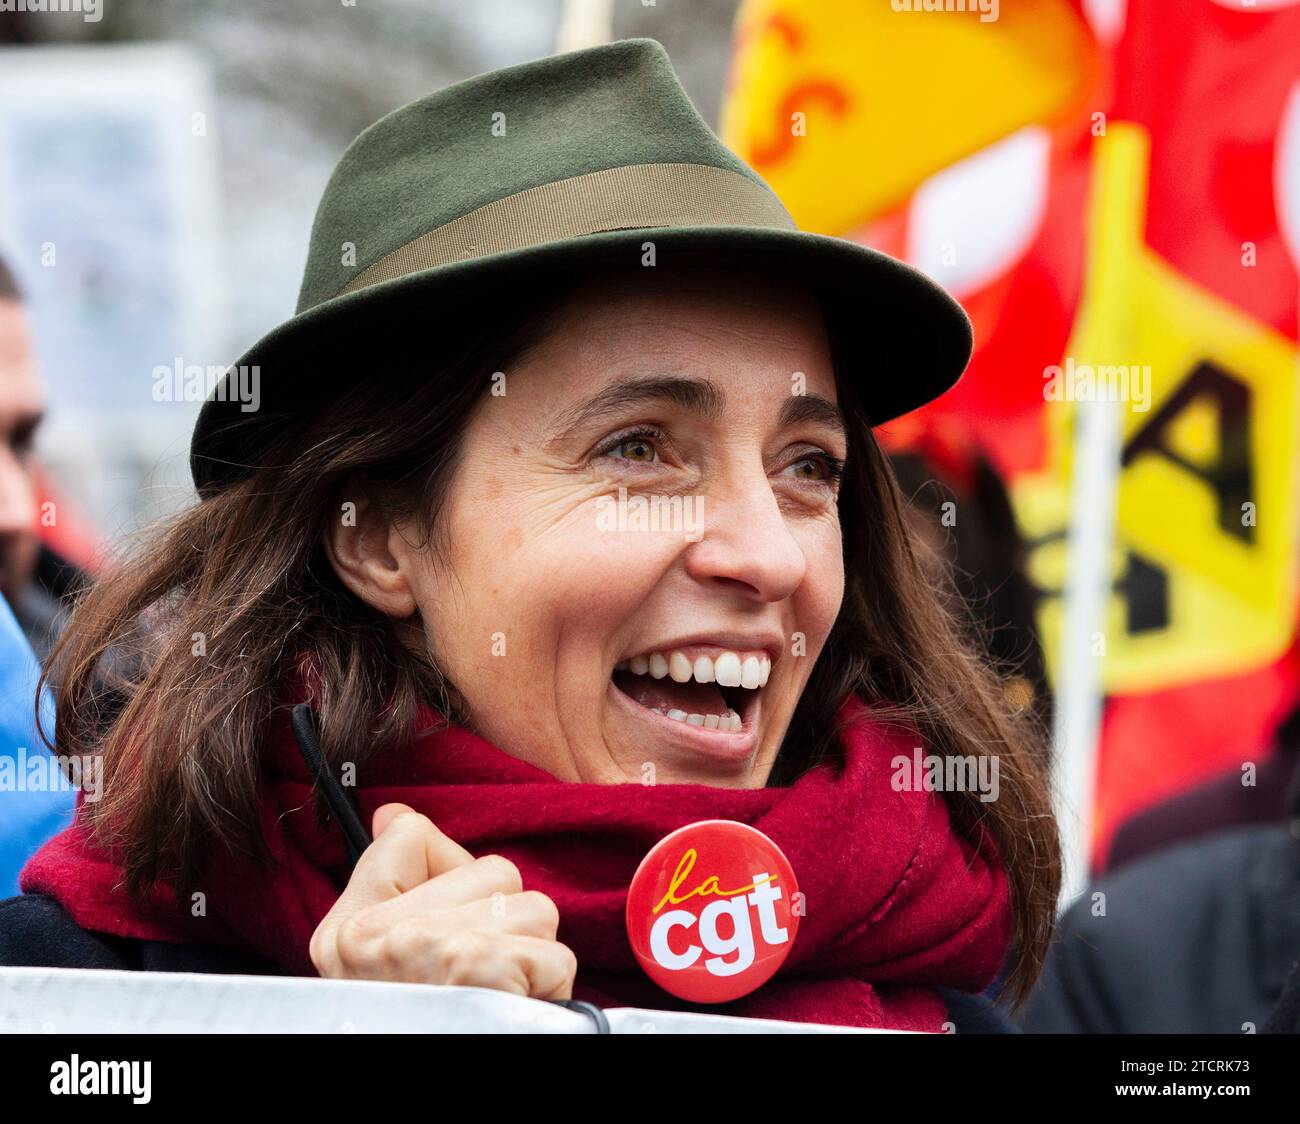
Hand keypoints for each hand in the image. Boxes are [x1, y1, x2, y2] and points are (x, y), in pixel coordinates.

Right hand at [309, 803, 575, 998]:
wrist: (409, 1088)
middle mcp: (390, 937)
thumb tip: (393, 816)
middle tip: (474, 973)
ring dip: (531, 955)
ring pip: (537, 910)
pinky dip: (549, 992)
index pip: (414, 835)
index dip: (448, 876)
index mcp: (353, 928)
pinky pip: (557, 958)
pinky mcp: (494, 978)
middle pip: (496, 872)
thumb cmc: (406, 1016)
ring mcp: (443, 955)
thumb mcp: (368, 955)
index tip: (438, 921)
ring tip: (497, 995)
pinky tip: (515, 1012)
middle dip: (501, 919)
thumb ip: (387, 876)